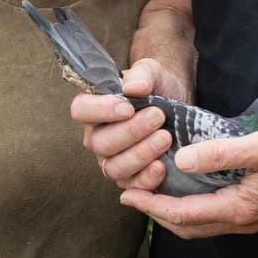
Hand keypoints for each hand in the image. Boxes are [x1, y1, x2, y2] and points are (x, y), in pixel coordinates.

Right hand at [70, 58, 188, 191]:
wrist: (177, 103)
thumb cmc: (156, 86)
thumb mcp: (152, 72)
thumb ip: (142, 75)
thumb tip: (134, 88)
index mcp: (94, 109)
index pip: (81, 110)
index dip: (100, 111)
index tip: (127, 107)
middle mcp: (98, 137)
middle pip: (100, 143)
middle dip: (131, 132)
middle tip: (157, 116)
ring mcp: (112, 160)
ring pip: (114, 167)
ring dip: (140, 154)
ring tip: (165, 137)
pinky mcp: (131, 179)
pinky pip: (133, 186)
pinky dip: (147, 178)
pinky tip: (162, 166)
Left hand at [120, 126, 257, 237]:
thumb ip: (221, 153)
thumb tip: (181, 159)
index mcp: (239, 208)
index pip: (184, 214)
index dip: (151, 205)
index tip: (127, 194)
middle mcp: (242, 221)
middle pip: (188, 227)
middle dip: (156, 213)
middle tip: (131, 196)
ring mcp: (250, 219)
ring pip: (201, 224)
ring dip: (174, 212)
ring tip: (152, 192)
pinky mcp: (256, 211)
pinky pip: (215, 216)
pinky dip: (193, 207)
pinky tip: (187, 187)